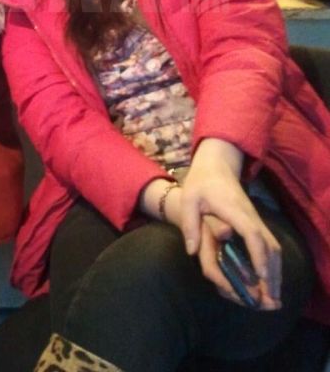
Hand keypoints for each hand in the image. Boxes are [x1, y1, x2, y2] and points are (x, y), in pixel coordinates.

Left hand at [181, 139, 281, 309]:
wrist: (216, 164)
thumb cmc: (201, 181)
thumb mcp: (189, 198)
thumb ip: (190, 223)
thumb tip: (191, 251)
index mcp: (234, 209)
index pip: (252, 233)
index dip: (258, 254)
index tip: (261, 276)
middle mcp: (250, 215)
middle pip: (269, 245)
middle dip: (272, 273)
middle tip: (270, 299)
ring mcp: (256, 219)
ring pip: (274, 247)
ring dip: (275, 272)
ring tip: (272, 298)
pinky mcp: (256, 222)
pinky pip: (270, 245)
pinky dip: (273, 264)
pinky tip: (269, 281)